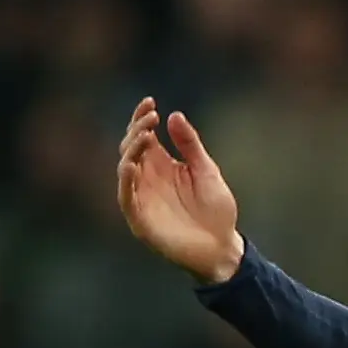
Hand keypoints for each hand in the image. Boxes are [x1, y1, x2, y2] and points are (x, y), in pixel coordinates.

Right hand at [116, 98, 243, 284]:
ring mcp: (142, 198)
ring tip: (145, 135)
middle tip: (150, 117)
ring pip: (125, 169)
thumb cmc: (215, 209)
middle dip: (137, 130)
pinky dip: (126, 182)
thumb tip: (174, 115)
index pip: (143, 137)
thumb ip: (190, 145)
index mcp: (162, 165)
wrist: (223, 246)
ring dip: (131, 151)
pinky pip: (126, 198)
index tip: (150, 102)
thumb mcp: (206, 170)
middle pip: (131, 149)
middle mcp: (147, 179)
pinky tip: (132, 165)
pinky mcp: (140, 219)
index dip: (142, 119)